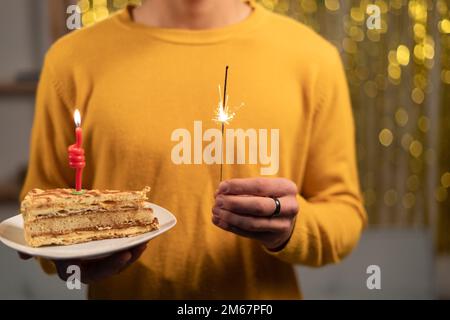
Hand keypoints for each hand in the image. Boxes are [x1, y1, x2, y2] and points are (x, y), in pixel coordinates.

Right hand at [17, 242, 147, 283]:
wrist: (57, 224)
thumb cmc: (51, 234)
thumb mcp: (41, 242)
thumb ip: (32, 248)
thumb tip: (22, 255)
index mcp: (72, 268)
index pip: (93, 273)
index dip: (111, 266)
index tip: (125, 254)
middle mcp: (88, 266)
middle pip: (111, 268)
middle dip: (127, 260)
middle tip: (138, 247)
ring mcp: (100, 258)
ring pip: (121, 260)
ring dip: (134, 251)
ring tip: (145, 239)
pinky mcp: (109, 249)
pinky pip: (124, 248)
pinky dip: (133, 242)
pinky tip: (143, 233)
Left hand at [212, 178, 298, 250]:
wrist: (285, 217)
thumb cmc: (269, 195)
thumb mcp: (265, 187)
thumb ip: (245, 187)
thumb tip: (221, 191)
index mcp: (287, 188)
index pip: (260, 186)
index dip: (238, 186)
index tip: (221, 187)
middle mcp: (289, 207)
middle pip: (258, 206)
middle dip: (234, 203)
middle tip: (218, 201)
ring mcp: (282, 225)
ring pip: (252, 223)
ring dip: (230, 217)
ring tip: (215, 211)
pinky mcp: (272, 237)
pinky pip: (248, 233)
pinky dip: (231, 227)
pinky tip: (219, 221)